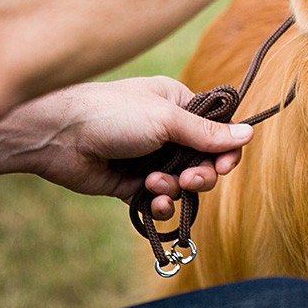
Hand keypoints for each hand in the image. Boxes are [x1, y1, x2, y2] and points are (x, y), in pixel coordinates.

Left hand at [0, 78, 252, 217]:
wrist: (57, 136)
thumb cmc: (112, 113)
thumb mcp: (167, 119)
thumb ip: (208, 134)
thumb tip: (250, 134)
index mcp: (178, 104)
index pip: (216, 131)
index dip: (225, 150)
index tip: (225, 164)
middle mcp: (167, 130)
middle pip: (204, 161)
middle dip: (202, 174)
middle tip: (191, 180)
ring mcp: (150, 157)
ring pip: (183, 183)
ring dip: (176, 187)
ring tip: (156, 183)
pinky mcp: (131, 183)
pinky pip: (160, 198)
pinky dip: (161, 202)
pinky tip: (153, 199)